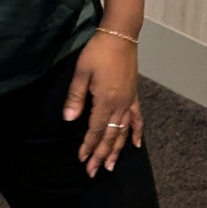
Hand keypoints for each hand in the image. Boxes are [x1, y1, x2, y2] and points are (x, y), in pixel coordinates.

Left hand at [64, 32, 142, 174]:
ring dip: (116, 150)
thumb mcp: (82, 72)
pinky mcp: (133, 95)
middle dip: (100, 154)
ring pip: (123, 132)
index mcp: (105, 101)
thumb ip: (76, 97)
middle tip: (93, 172)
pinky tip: (136, 145)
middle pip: (110, 136)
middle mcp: (119, 105)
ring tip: (110, 166)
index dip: (88, 146)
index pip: (96, 130)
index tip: (82, 160)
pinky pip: (137, 119)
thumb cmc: (97, 52)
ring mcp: (128, 101)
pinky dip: (136, 133)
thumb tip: (69, 120)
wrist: (120, 36)